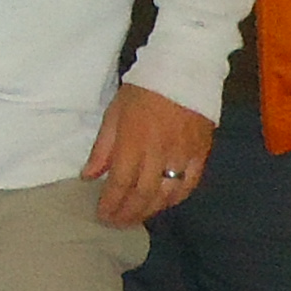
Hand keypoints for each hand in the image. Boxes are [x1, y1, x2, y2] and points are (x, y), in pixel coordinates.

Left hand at [82, 82, 216, 227]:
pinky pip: (189, 185)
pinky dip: (176, 199)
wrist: (185, 67)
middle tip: (117, 223)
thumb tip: (89, 176)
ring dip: (150, 210)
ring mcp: (182, 155)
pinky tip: (164, 203)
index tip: (102, 215)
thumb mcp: (115, 112)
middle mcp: (158, 152)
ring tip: (137, 217)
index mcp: (133, 141)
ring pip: (166, 195)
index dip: (110, 204)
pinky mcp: (201, 152)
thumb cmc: (144, 88)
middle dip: (128, 214)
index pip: (120, 183)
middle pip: (143, 195)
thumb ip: (103, 148)